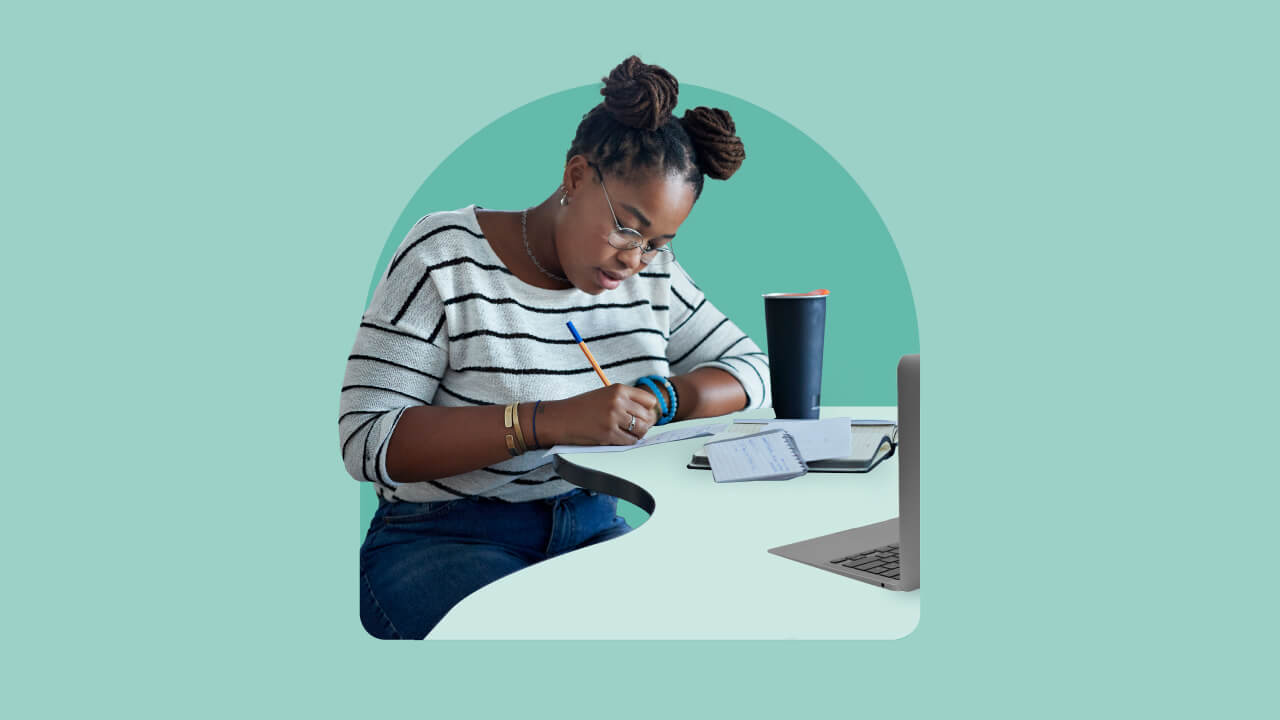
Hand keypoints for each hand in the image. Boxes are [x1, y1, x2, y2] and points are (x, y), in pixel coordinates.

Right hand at [541, 384, 660, 446]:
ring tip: (629, 434)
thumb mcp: (604, 395)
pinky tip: (620, 439)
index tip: (643, 415)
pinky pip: (630, 441)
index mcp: (619, 389)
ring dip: (638, 434)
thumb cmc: (580, 408)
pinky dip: (628, 442)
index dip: (648, 410)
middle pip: (648, 416)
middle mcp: (618, 402)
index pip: (649, 400)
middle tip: (637, 428)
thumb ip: (624, 401)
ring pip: (641, 430)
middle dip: (645, 424)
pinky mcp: (608, 434)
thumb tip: (646, 414)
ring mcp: (614, 418)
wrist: (560, 418)